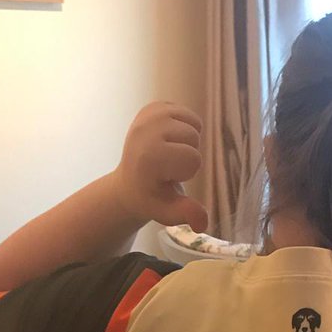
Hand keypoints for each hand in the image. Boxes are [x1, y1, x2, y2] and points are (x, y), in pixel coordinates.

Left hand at [112, 101, 208, 232]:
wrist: (128, 183)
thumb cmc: (151, 198)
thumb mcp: (167, 212)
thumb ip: (186, 214)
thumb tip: (202, 224)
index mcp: (150, 156)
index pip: (193, 159)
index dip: (188, 172)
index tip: (169, 178)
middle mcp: (147, 130)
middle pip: (194, 138)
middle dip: (189, 154)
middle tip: (169, 166)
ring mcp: (148, 114)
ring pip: (194, 123)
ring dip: (188, 141)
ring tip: (170, 154)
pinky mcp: (153, 106)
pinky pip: (187, 113)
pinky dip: (185, 127)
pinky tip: (170, 141)